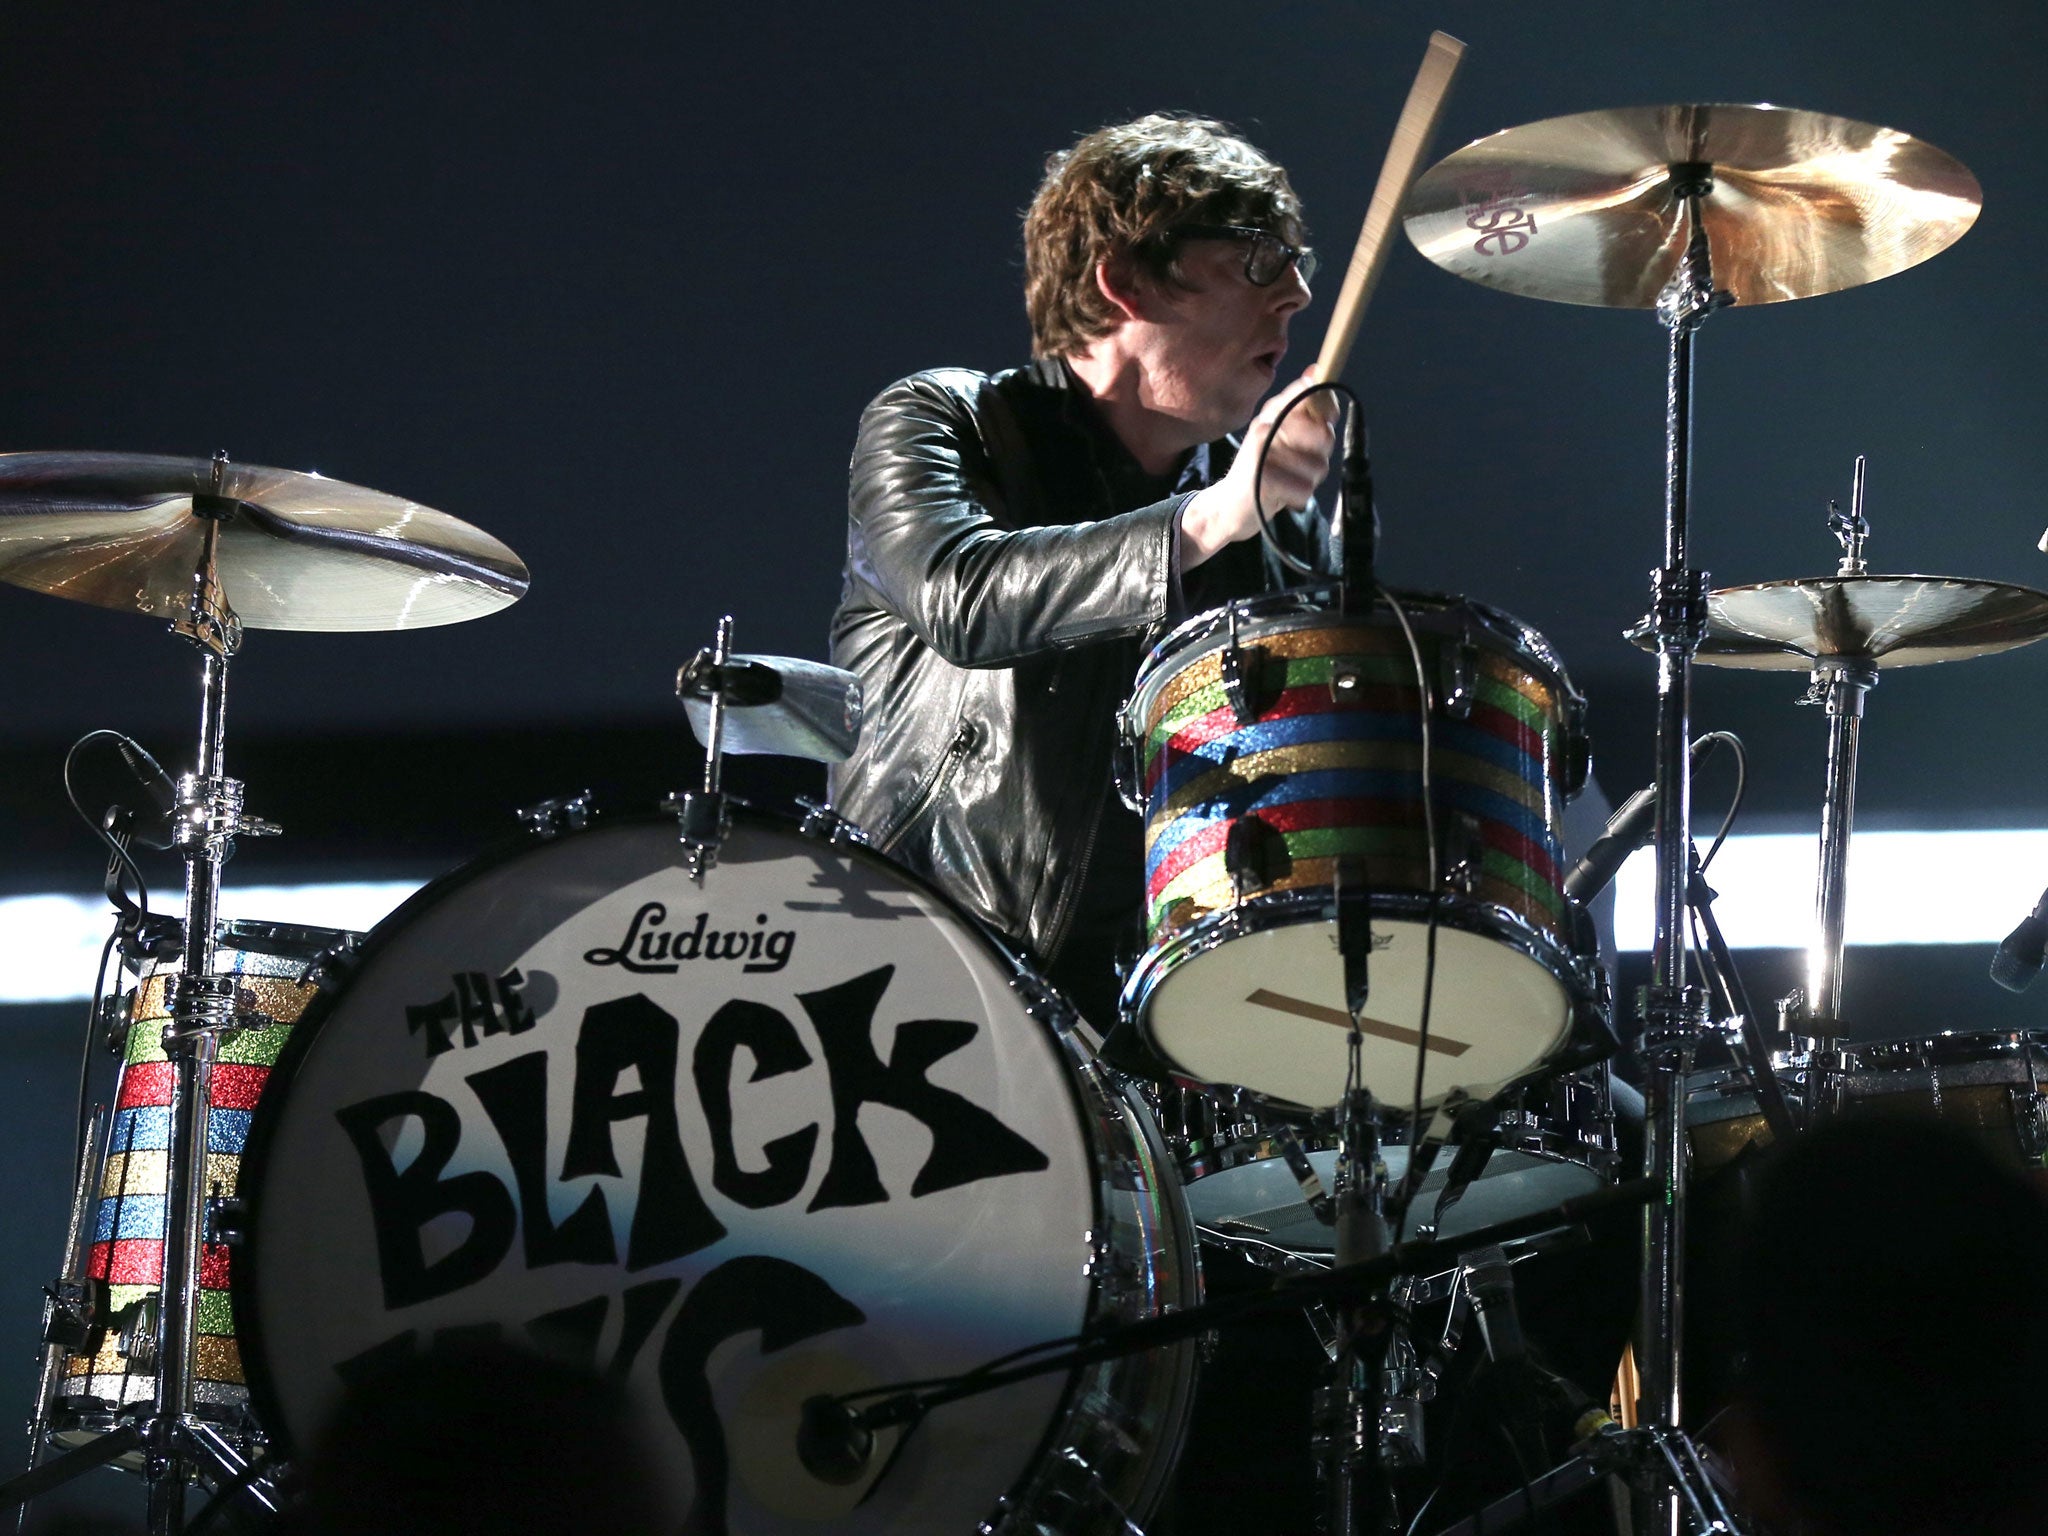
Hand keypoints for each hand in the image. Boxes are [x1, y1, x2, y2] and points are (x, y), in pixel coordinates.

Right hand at [1179, 369, 1335, 569]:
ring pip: (1319, 466)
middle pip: (1324, 434)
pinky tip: (1283, 496)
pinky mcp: (1261, 477)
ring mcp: (1261, 450)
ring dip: (1310, 480)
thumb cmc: (1262, 467)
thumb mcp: (1281, 433)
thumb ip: (1304, 409)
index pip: (1311, 394)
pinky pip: (1304, 489)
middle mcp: (1265, 425)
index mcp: (1273, 411)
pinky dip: (1299, 498)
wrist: (1228, 504)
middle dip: (1321, 455)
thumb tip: (1316, 370)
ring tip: (1290, 480)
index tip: (1324, 422)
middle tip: (1303, 464)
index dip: (1327, 409)